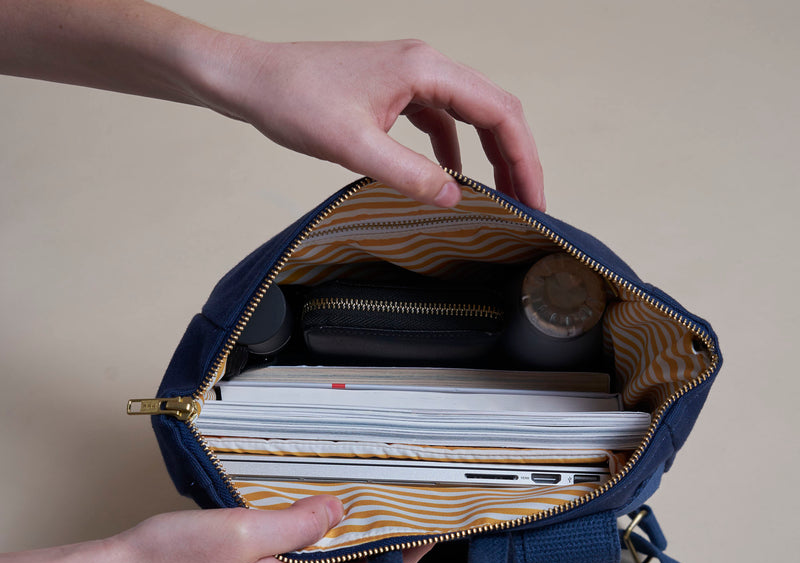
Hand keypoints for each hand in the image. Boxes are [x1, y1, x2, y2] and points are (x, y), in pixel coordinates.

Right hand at [0, 496, 428, 562]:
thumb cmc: (172, 560)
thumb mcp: (244, 531)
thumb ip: (299, 524)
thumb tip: (338, 514)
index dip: (399, 560)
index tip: (425, 538)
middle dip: (369, 553)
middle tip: (388, 517)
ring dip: (333, 553)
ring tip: (346, 518)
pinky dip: (303, 559)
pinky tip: (296, 535)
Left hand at [195, 38, 545, 209]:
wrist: (252, 79)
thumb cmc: (294, 100)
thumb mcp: (353, 146)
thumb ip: (408, 174)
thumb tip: (455, 200)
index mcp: (425, 69)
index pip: (499, 113)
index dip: (524, 159)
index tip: (533, 200)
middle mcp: (426, 66)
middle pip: (493, 112)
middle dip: (516, 160)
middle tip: (528, 205)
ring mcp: (411, 77)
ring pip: (470, 117)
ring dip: (490, 156)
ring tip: (501, 196)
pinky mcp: (394, 92)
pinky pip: (440, 121)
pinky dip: (455, 150)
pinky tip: (453, 178)